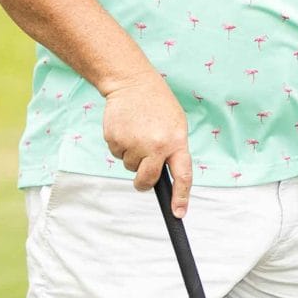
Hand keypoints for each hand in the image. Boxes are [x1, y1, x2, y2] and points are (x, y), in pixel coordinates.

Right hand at [104, 71, 190, 214]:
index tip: (178, 214)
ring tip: (137, 133)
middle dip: (143, 183)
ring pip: (130, 166)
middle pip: (147, 180)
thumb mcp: (176, 125)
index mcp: (176, 142)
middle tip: (142, 179)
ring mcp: (134, 143)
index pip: (183, 176)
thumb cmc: (158, 106)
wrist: (132, 83)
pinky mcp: (115, 139)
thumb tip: (168, 176)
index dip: (181, 197)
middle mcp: (155, 145)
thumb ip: (173, 150)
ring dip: (132, 156)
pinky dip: (120, 146)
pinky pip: (117, 154)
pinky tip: (126, 129)